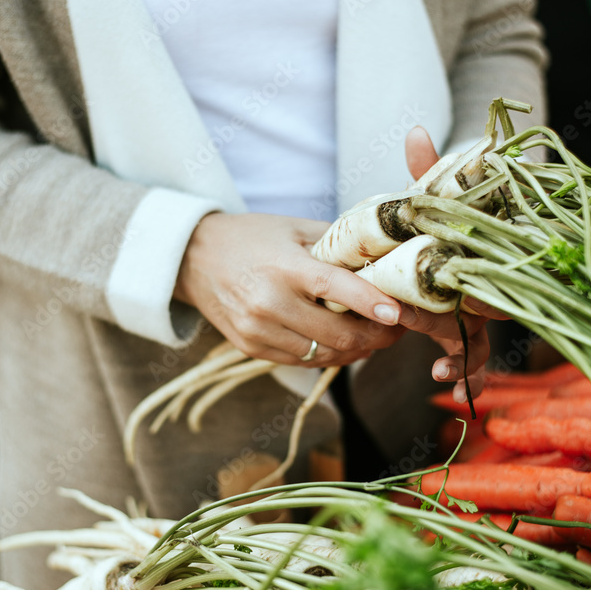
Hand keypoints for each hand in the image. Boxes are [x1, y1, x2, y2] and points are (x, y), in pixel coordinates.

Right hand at [174, 212, 406, 366]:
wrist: (192, 258)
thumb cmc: (250, 237)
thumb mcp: (293, 228)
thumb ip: (336, 244)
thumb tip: (383, 255)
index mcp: (283, 266)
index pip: (334, 288)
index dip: (370, 303)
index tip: (398, 313)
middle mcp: (268, 302)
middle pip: (336, 334)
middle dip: (375, 336)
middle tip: (398, 327)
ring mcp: (258, 330)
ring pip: (323, 354)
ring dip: (356, 350)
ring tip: (376, 336)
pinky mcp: (251, 348)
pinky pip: (303, 361)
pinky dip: (329, 355)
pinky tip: (345, 343)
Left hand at [405, 125, 498, 399]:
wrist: (442, 240)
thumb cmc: (440, 217)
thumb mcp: (430, 198)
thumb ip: (426, 173)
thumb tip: (416, 132)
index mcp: (483, 249)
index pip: (493, 265)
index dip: (488, 282)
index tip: (475, 303)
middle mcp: (488, 279)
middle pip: (483, 309)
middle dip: (463, 330)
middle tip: (436, 345)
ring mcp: (478, 308)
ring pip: (481, 339)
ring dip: (468, 364)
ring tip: (447, 380)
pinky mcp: (464, 329)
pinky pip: (472, 358)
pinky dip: (466, 375)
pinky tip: (453, 391)